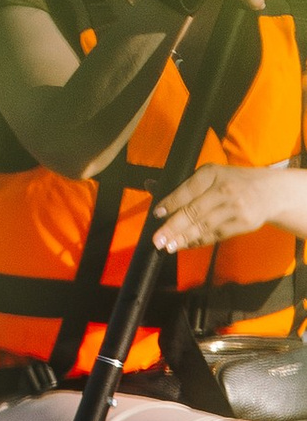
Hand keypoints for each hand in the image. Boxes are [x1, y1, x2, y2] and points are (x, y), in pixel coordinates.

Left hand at [154, 163, 293, 253]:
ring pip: (204, 226)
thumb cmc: (232, 182)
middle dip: (173, 227)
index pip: (187, 190)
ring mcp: (236, 207)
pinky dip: (199, 241)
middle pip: (194, 211)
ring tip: (168, 247)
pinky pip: (217, 235)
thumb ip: (182, 184)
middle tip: (157, 240)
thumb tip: (149, 186)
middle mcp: (224, 189)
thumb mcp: (210, 175)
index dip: (170, 203)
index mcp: (212, 173)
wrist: (270, 191)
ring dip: (184, 238)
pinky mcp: (244, 223)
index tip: (157, 214)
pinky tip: (186, 245)